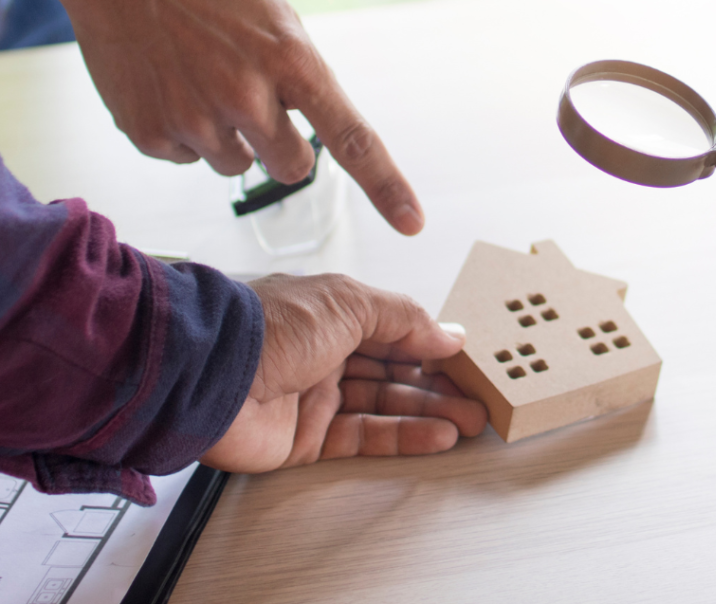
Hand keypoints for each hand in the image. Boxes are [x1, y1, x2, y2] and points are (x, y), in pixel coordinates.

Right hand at [71, 0, 425, 233]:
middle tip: (254, 106)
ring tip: (200, 81)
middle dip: (282, 148)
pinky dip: (183, 132)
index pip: (352, 137)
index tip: (411, 223)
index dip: (386, 186)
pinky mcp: (151, 134)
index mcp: (290, 59)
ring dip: (228, 137)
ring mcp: (195, 118)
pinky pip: (187, 158)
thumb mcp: (274, 15)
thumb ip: (301, 72)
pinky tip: (169, 87)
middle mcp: (246, 95)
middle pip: (292, 168)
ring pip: (236, 167)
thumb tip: (315, 123)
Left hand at [201, 274, 487, 470]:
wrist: (210, 373)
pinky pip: (365, 436)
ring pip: (385, 404)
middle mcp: (327, 352)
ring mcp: (317, 395)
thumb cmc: (272, 325)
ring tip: (470, 419)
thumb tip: (446, 333)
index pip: (396, 329)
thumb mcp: (351, 302)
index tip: (466, 359)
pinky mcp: (307, 438)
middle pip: (394, 369)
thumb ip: (404, 318)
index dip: (432, 344)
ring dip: (430, 411)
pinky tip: (438, 435)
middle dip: (438, 383)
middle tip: (478, 396)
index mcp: (335, 313)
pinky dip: (404, 435)